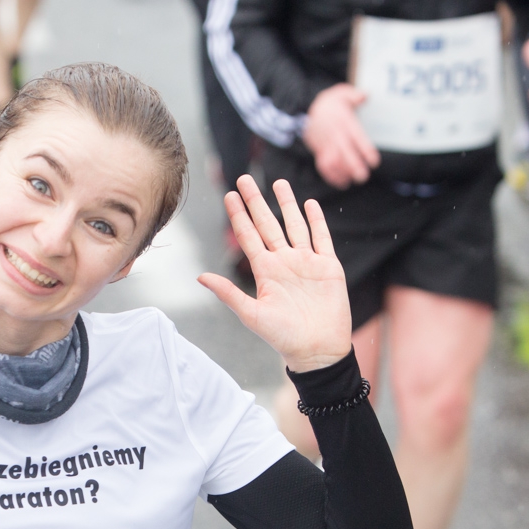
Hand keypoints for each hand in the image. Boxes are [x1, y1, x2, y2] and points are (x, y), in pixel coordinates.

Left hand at [199, 175, 352, 371]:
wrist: (317, 350)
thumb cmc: (283, 337)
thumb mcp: (252, 314)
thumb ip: (228, 293)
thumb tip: (200, 276)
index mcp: (265, 271)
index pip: (248, 236)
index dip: (238, 215)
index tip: (229, 195)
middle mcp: (284, 262)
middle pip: (267, 224)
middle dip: (256, 202)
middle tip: (244, 178)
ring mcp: (306, 263)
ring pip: (294, 225)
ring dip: (286, 204)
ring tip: (278, 182)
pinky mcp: (328, 267)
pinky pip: (321, 238)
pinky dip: (316, 221)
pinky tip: (309, 204)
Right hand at [301, 83, 380, 188]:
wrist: (306, 109)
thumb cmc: (331, 103)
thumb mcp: (342, 93)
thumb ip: (354, 95)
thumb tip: (365, 96)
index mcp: (343, 121)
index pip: (356, 137)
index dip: (365, 150)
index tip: (374, 162)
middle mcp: (334, 134)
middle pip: (344, 152)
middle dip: (353, 166)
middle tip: (363, 177)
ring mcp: (325, 144)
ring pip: (332, 161)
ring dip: (342, 173)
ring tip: (353, 180)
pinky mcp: (319, 151)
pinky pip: (323, 165)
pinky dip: (332, 176)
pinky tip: (342, 182)